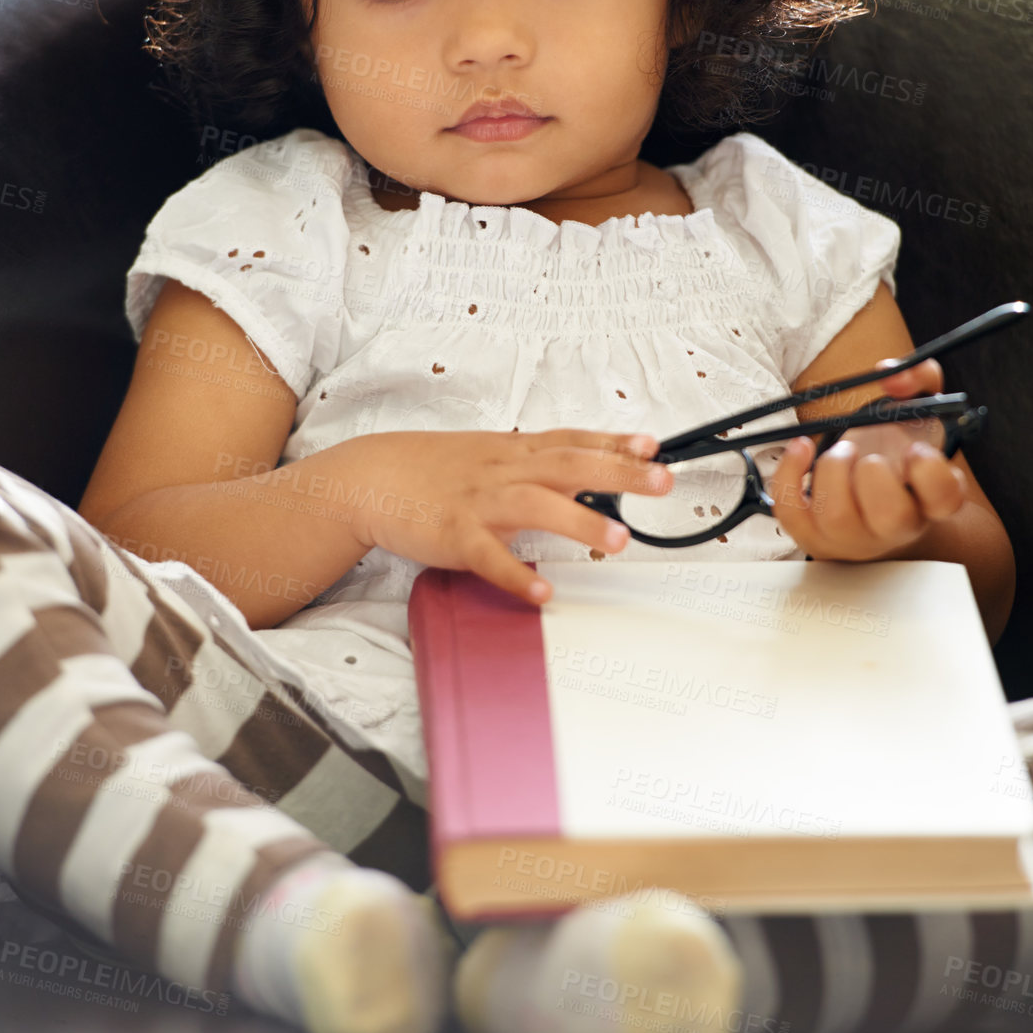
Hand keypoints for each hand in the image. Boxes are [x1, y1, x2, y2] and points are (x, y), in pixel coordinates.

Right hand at [341, 428, 668, 604]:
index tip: (653, 446)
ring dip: (580, 521)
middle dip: (617, 473)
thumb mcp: (489, 454)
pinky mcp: (454, 534)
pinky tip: (542, 591)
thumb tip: (585, 468)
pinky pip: (489, 557)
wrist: (371, 477)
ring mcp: (479, 501)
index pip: (571, 441)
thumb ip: (535, 461)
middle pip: (568, 465)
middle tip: (661, 481)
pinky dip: (516, 573)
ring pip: (536, 505)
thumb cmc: (434, 469)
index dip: (613, 443)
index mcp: (513, 451)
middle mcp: (503, 470)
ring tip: (619, 539)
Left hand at [768, 356, 967, 560]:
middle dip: (873, 474)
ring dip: (832, 471)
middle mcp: (896, 526)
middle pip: (891, 516)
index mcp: (930, 498)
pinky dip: (789, 473)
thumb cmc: (896, 454)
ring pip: (837, 516)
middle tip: (865, 453)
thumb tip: (893, 373)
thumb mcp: (917, 412)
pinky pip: (791, 512)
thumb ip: (919, 379)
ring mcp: (852, 536)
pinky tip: (802, 448)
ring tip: (841, 452)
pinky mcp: (813, 535)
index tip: (914, 448)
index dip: (931, 472)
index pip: (945, 499)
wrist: (870, 504)